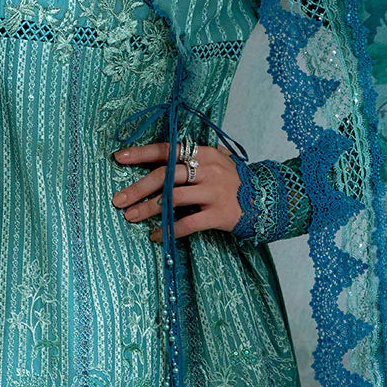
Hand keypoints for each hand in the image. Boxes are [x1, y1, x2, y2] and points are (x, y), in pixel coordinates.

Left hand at [111, 140, 242, 242]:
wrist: (268, 199)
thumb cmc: (235, 181)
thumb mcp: (217, 161)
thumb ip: (192, 158)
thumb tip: (160, 157)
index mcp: (203, 153)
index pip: (167, 150)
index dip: (141, 153)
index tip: (118, 158)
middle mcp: (207, 170)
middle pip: (166, 176)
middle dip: (138, 188)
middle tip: (118, 200)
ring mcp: (214, 192)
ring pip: (173, 199)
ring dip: (148, 209)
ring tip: (130, 217)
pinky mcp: (219, 214)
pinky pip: (188, 223)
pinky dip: (169, 230)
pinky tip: (155, 236)